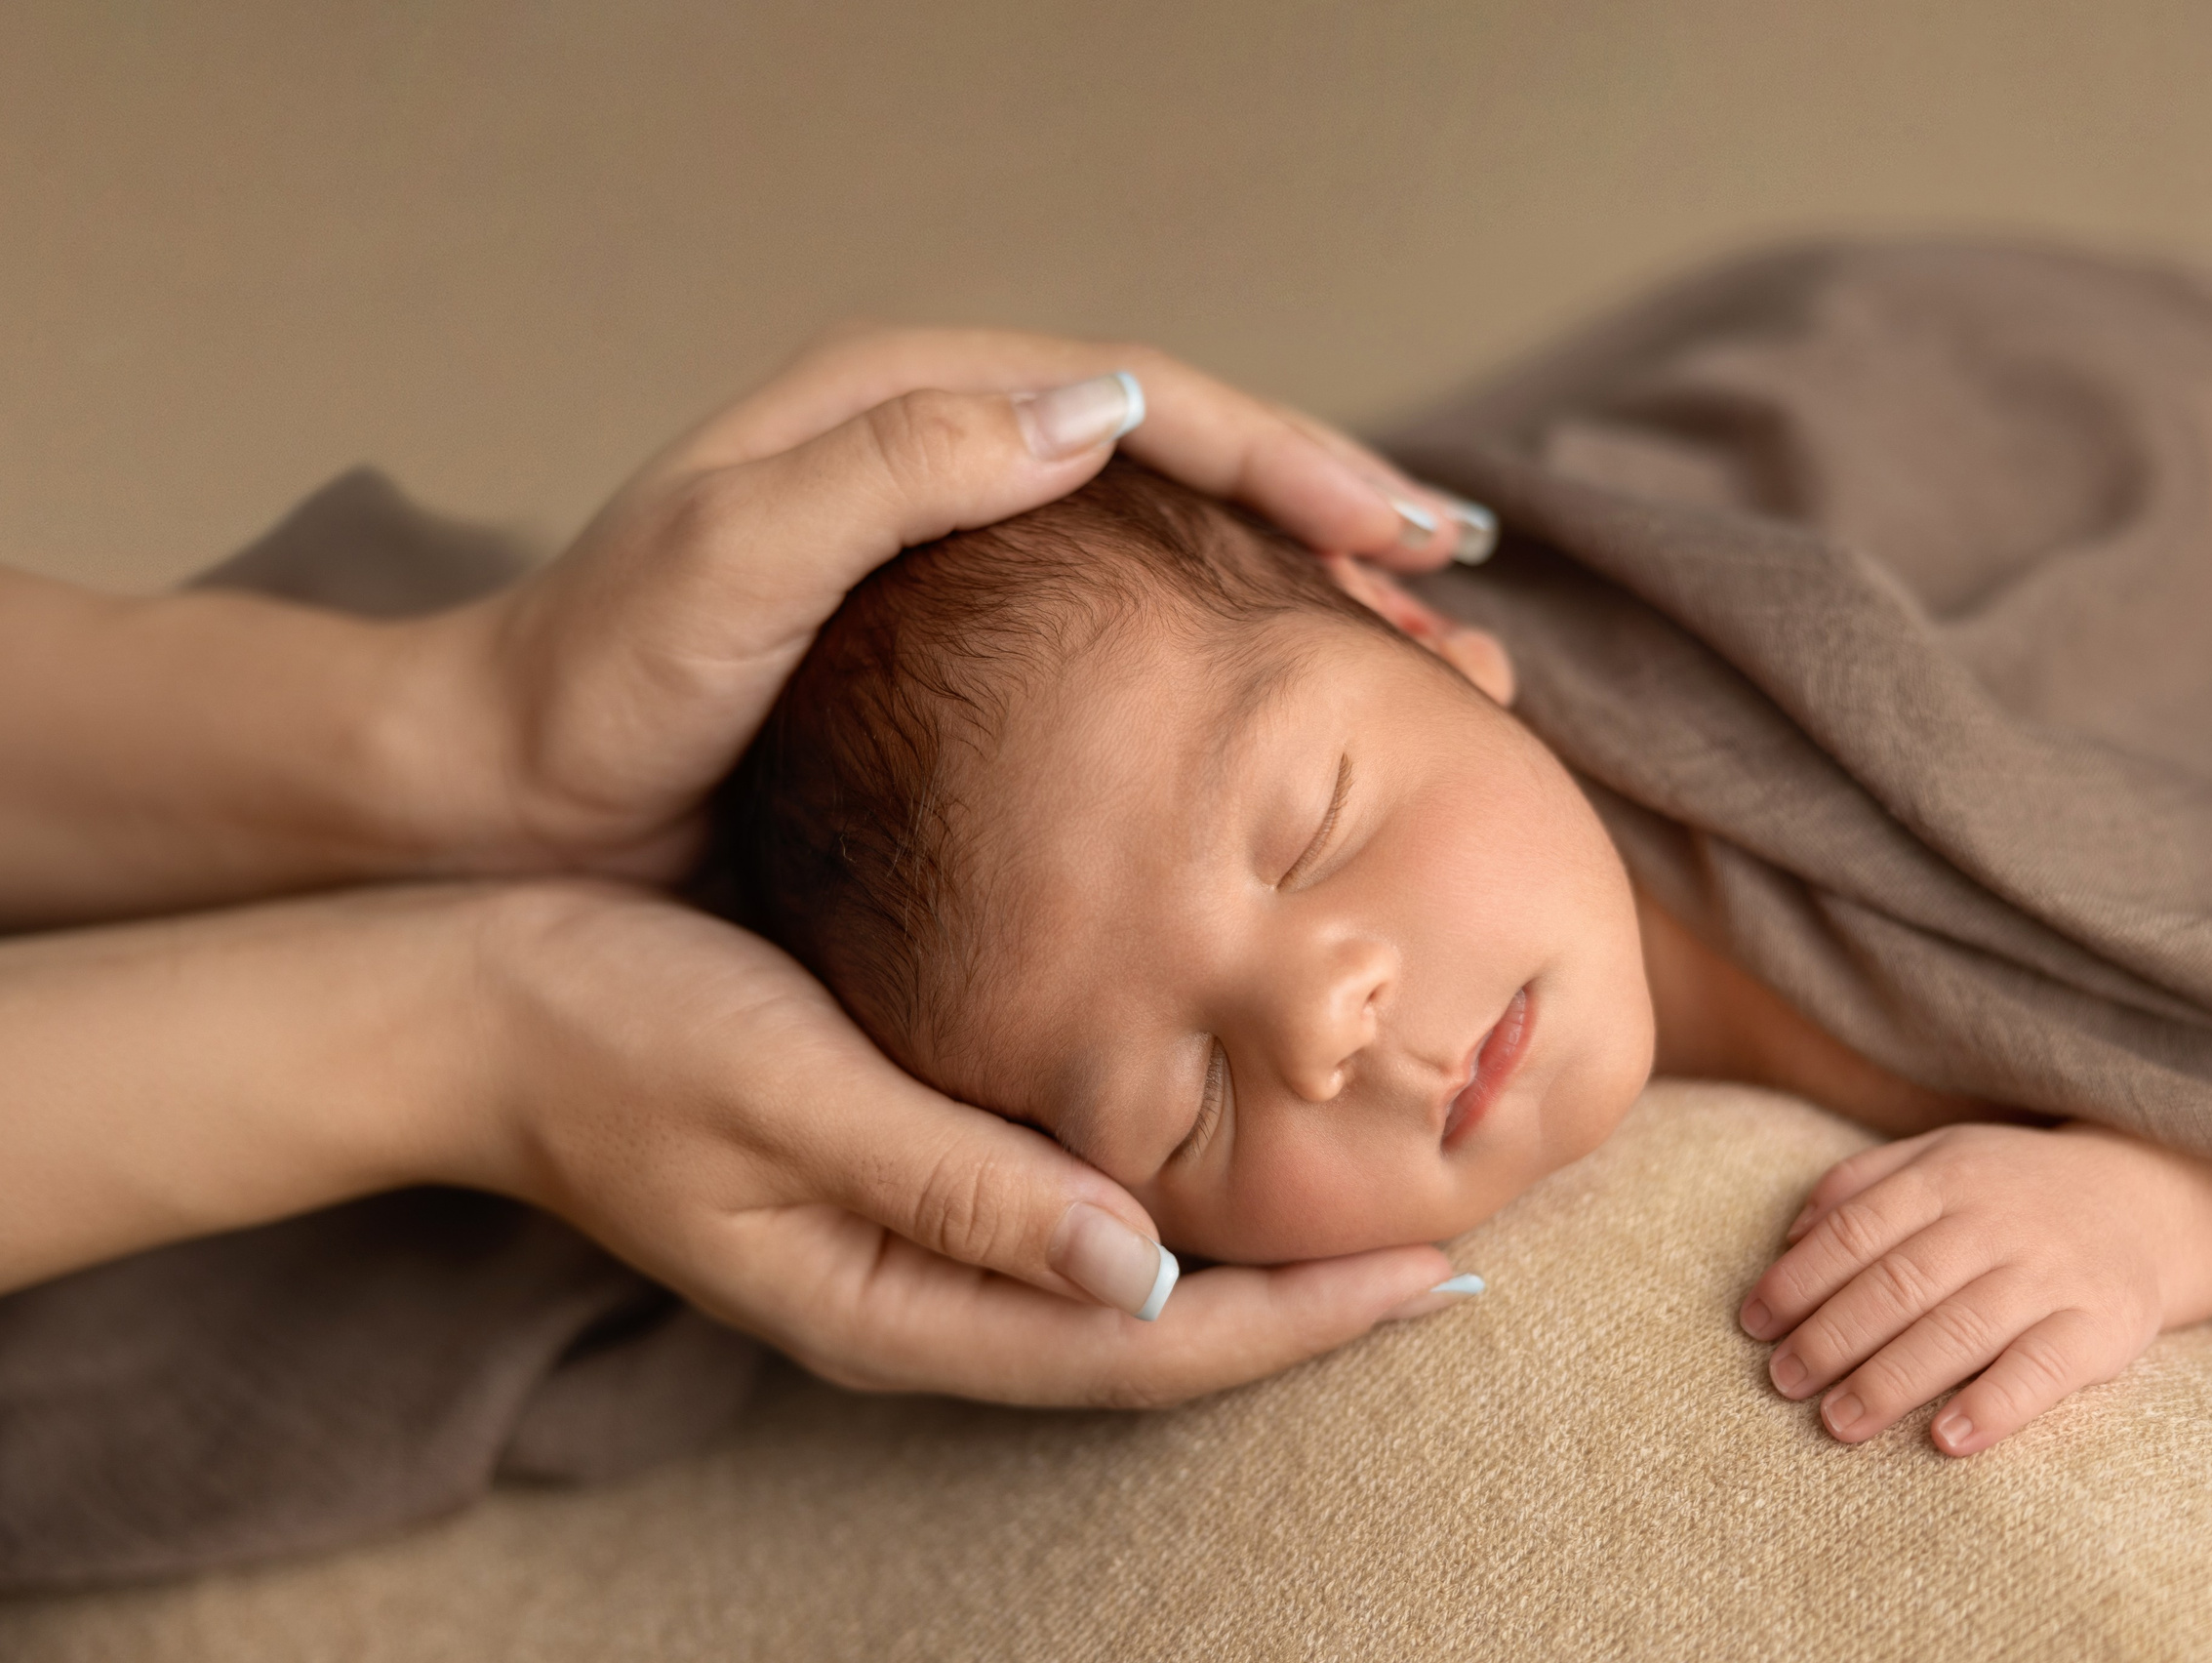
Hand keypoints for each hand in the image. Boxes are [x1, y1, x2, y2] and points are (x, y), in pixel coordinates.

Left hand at [423, 325, 1495, 882]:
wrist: (502, 796)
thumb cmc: (594, 679)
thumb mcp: (729, 559)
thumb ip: (898, 468)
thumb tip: (1097, 408)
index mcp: (905, 400)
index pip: (1144, 400)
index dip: (1287, 454)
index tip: (1401, 527)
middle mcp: (947, 458)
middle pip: (1183, 463)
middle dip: (1325, 518)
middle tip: (1447, 588)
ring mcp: (959, 557)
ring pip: (1169, 554)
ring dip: (1294, 601)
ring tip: (1418, 657)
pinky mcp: (956, 654)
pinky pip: (1122, 639)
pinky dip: (1217, 676)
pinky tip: (1287, 733)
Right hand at [467, 881, 1466, 1405]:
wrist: (466, 1000)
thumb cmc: (612, 1033)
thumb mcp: (787, 1093)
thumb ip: (958, 1183)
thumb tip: (1139, 1264)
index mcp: (888, 1302)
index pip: (1140, 1346)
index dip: (1297, 1319)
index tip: (1438, 1271)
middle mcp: (911, 1294)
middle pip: (1152, 1334)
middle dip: (1306, 1303)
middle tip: (1455, 1238)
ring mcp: (902, 1243)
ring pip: (1119, 1279)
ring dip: (1252, 1252)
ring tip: (1377, 1196)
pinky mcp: (894, 1171)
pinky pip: (1063, 1213)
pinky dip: (1167, 1192)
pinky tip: (1222, 1139)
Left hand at [1736, 1123, 2211, 1455]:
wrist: (2144, 1197)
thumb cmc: (2010, 1190)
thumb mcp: (1939, 1158)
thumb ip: (1862, 1186)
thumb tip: (1788, 1237)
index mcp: (1946, 1177)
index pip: (1856, 1231)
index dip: (1799, 1280)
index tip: (1753, 1324)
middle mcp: (1997, 1221)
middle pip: (1899, 1283)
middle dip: (1833, 1337)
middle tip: (1784, 1381)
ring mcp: (2053, 1272)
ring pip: (1960, 1328)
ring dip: (1892, 1379)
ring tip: (1838, 1423)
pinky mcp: (2106, 1323)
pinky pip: (2044, 1369)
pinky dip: (1994, 1404)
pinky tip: (1946, 1440)